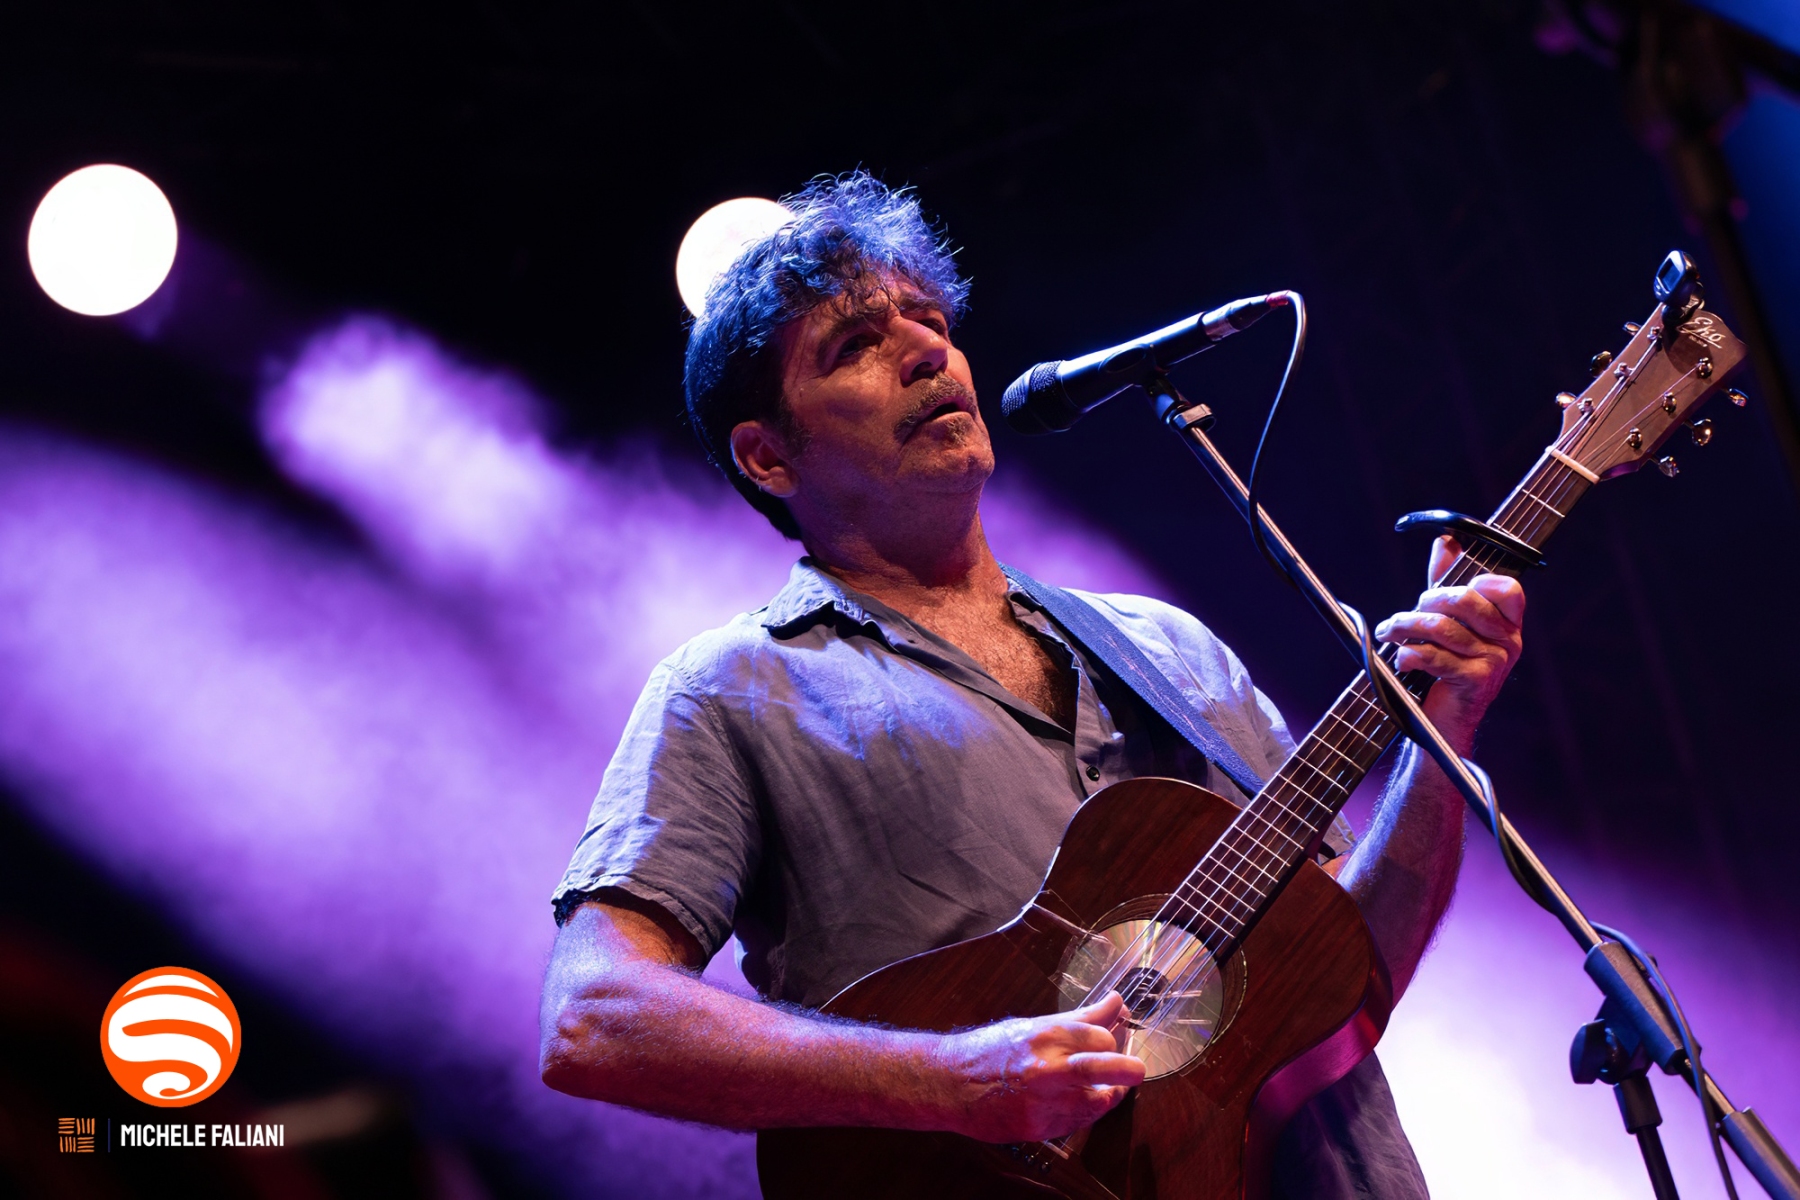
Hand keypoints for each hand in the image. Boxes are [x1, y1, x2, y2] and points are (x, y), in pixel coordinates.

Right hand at [929, 993, 1145, 1142]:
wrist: (950, 1083)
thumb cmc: (991, 1051)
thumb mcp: (1034, 1025)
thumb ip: (1080, 1018)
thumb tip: (1115, 1002)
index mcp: (1045, 1035)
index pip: (1100, 1037)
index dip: (1111, 1040)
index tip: (1112, 1041)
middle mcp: (1045, 1068)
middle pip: (1103, 1068)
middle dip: (1128, 1069)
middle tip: (1136, 1071)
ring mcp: (1042, 1101)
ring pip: (1097, 1102)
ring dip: (1106, 1095)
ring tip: (1102, 1088)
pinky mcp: (1039, 1128)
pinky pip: (1077, 1123)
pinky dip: (1083, 1113)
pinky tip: (1074, 1102)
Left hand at [1373, 536, 1525, 750]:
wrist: (1443, 722)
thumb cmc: (1445, 668)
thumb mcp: (1448, 620)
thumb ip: (1447, 581)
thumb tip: (1446, 541)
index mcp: (1508, 623)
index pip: (1507, 588)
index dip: (1474, 581)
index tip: (1443, 591)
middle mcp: (1508, 640)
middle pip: (1464, 601)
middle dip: (1425, 602)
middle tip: (1405, 615)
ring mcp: (1495, 662)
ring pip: (1442, 628)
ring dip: (1405, 627)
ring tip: (1390, 633)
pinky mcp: (1476, 681)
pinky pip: (1436, 657)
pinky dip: (1410, 654)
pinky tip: (1400, 658)